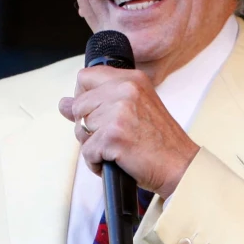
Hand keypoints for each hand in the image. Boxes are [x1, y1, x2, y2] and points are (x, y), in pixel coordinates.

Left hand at [58, 66, 199, 197]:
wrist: (181, 166)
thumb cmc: (159, 142)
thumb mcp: (132, 110)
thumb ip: (97, 102)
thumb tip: (62, 103)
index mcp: (131, 79)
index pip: (85, 77)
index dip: (84, 98)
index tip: (98, 114)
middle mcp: (125, 89)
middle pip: (78, 105)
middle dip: (87, 126)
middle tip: (113, 137)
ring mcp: (118, 112)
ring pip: (80, 129)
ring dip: (93, 146)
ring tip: (117, 150)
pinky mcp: (113, 136)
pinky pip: (87, 151)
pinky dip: (97, 163)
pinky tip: (116, 162)